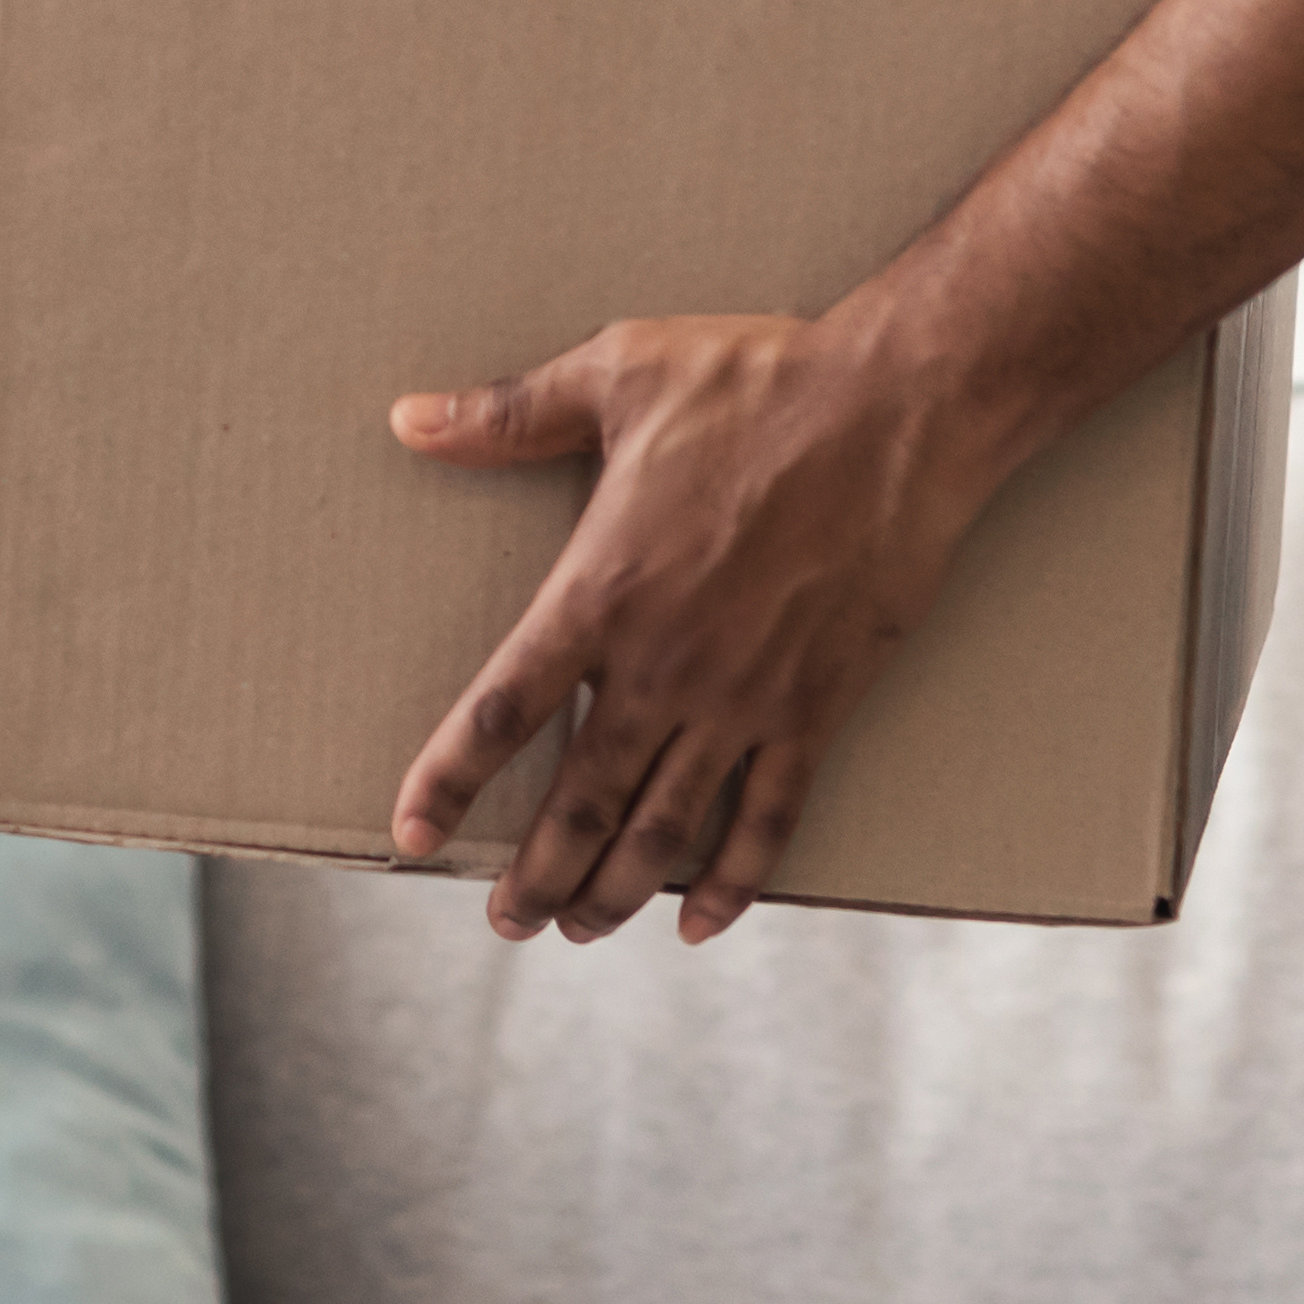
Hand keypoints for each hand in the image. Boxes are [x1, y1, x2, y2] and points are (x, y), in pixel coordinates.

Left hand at [385, 304, 1008, 942]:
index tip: (410, 836)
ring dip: (616, 891)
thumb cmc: (754, 381)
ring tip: (579, 928)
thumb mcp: (616, 374)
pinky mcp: (815, 708)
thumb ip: (508, 415)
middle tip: (503, 921)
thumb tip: (408, 419)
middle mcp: (665, 665)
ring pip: (665, 829)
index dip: (447, 783)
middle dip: (534, 875)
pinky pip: (768, 818)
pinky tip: (702, 922)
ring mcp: (744, 698)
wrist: (896, 411)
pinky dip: (734, 881)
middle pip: (579, 803)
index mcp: (601, 592)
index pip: (500, 713)